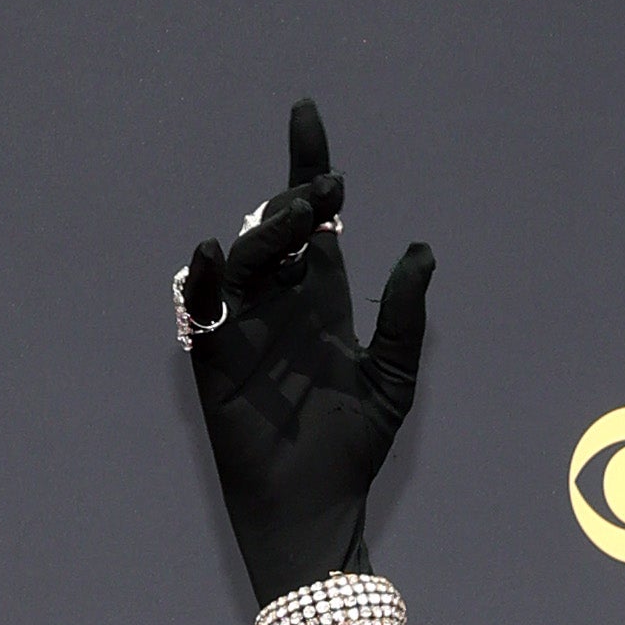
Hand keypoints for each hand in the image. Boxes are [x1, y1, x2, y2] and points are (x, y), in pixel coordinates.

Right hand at [180, 97, 433, 607]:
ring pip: (248, 256)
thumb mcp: (391, 378)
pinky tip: (214, 254)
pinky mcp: (213, 355)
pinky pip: (202, 304)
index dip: (311, 171)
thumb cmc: (353, 450)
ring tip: (296, 218)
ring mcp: (244, 325)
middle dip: (297, 199)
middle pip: (279, 228)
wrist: (314, 508)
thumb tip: (422, 251)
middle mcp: (280, 303)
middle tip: (323, 189)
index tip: (308, 117)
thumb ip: (403, 317)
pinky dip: (204, 277)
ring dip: (269, 231)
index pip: (316, 222)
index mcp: (320, 300)